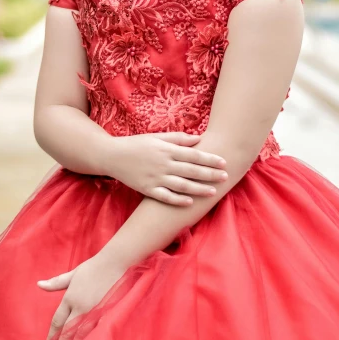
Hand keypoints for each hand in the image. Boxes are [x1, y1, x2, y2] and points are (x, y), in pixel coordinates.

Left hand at [37, 254, 126, 339]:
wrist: (116, 263)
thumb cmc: (94, 267)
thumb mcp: (73, 273)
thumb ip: (56, 282)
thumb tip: (39, 285)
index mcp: (70, 297)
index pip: (58, 321)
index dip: (52, 336)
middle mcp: (80, 307)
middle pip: (67, 332)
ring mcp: (93, 312)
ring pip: (80, 335)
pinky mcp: (106, 314)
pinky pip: (95, 332)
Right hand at [106, 131, 228, 205]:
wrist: (112, 155)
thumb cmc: (137, 144)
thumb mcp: (157, 137)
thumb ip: (178, 138)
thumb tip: (198, 139)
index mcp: (167, 150)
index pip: (193, 155)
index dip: (209, 159)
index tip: (223, 162)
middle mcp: (163, 164)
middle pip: (191, 170)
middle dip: (209, 174)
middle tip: (225, 177)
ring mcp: (155, 178)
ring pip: (181, 185)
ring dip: (198, 189)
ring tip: (213, 191)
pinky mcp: (147, 189)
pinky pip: (165, 196)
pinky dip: (177, 200)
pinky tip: (190, 202)